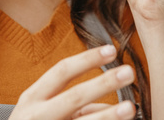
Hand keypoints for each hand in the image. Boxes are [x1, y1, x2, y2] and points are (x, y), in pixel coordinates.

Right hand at [9, 45, 136, 119]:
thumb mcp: (41, 110)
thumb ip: (71, 102)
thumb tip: (108, 100)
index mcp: (32, 98)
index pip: (62, 71)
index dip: (87, 59)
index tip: (112, 50)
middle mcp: (38, 116)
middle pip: (74, 97)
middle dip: (103, 84)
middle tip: (129, 72)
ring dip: (108, 116)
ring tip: (130, 108)